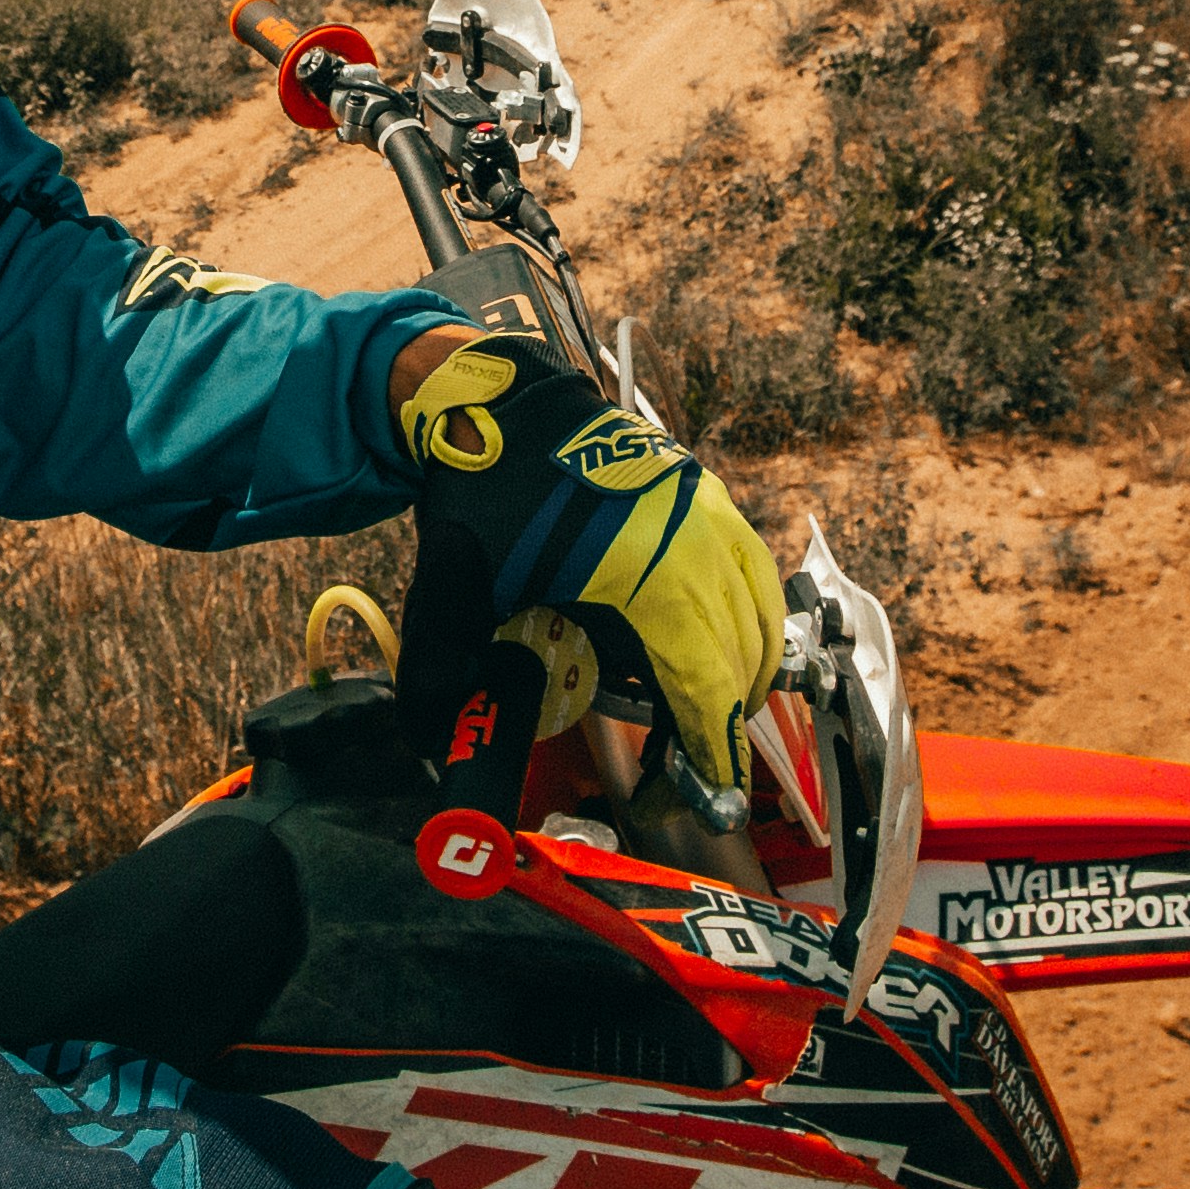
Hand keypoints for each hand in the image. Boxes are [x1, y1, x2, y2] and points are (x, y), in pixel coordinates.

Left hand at [391, 329, 786, 792]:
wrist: (502, 399)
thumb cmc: (484, 493)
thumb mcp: (456, 586)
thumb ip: (444, 670)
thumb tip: (428, 738)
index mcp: (650, 579)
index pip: (706, 684)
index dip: (713, 746)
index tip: (712, 789)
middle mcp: (699, 547)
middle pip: (741, 659)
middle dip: (724, 717)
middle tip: (693, 758)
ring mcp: (711, 514)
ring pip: (761, 616)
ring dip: (745, 669)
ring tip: (711, 707)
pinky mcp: (708, 494)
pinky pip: (754, 573)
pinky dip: (749, 618)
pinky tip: (722, 639)